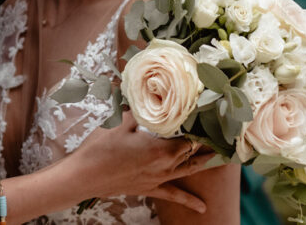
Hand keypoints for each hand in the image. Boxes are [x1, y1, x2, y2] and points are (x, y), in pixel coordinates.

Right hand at [68, 113, 210, 212]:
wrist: (84, 176)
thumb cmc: (100, 147)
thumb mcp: (120, 122)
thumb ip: (139, 111)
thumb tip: (148, 97)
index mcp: (160, 148)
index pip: (189, 136)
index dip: (200, 126)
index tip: (209, 115)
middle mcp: (164, 165)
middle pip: (192, 152)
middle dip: (206, 142)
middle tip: (221, 133)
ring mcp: (158, 179)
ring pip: (188, 170)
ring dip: (204, 162)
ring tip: (220, 156)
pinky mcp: (149, 188)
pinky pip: (174, 195)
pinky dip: (189, 202)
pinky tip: (203, 209)